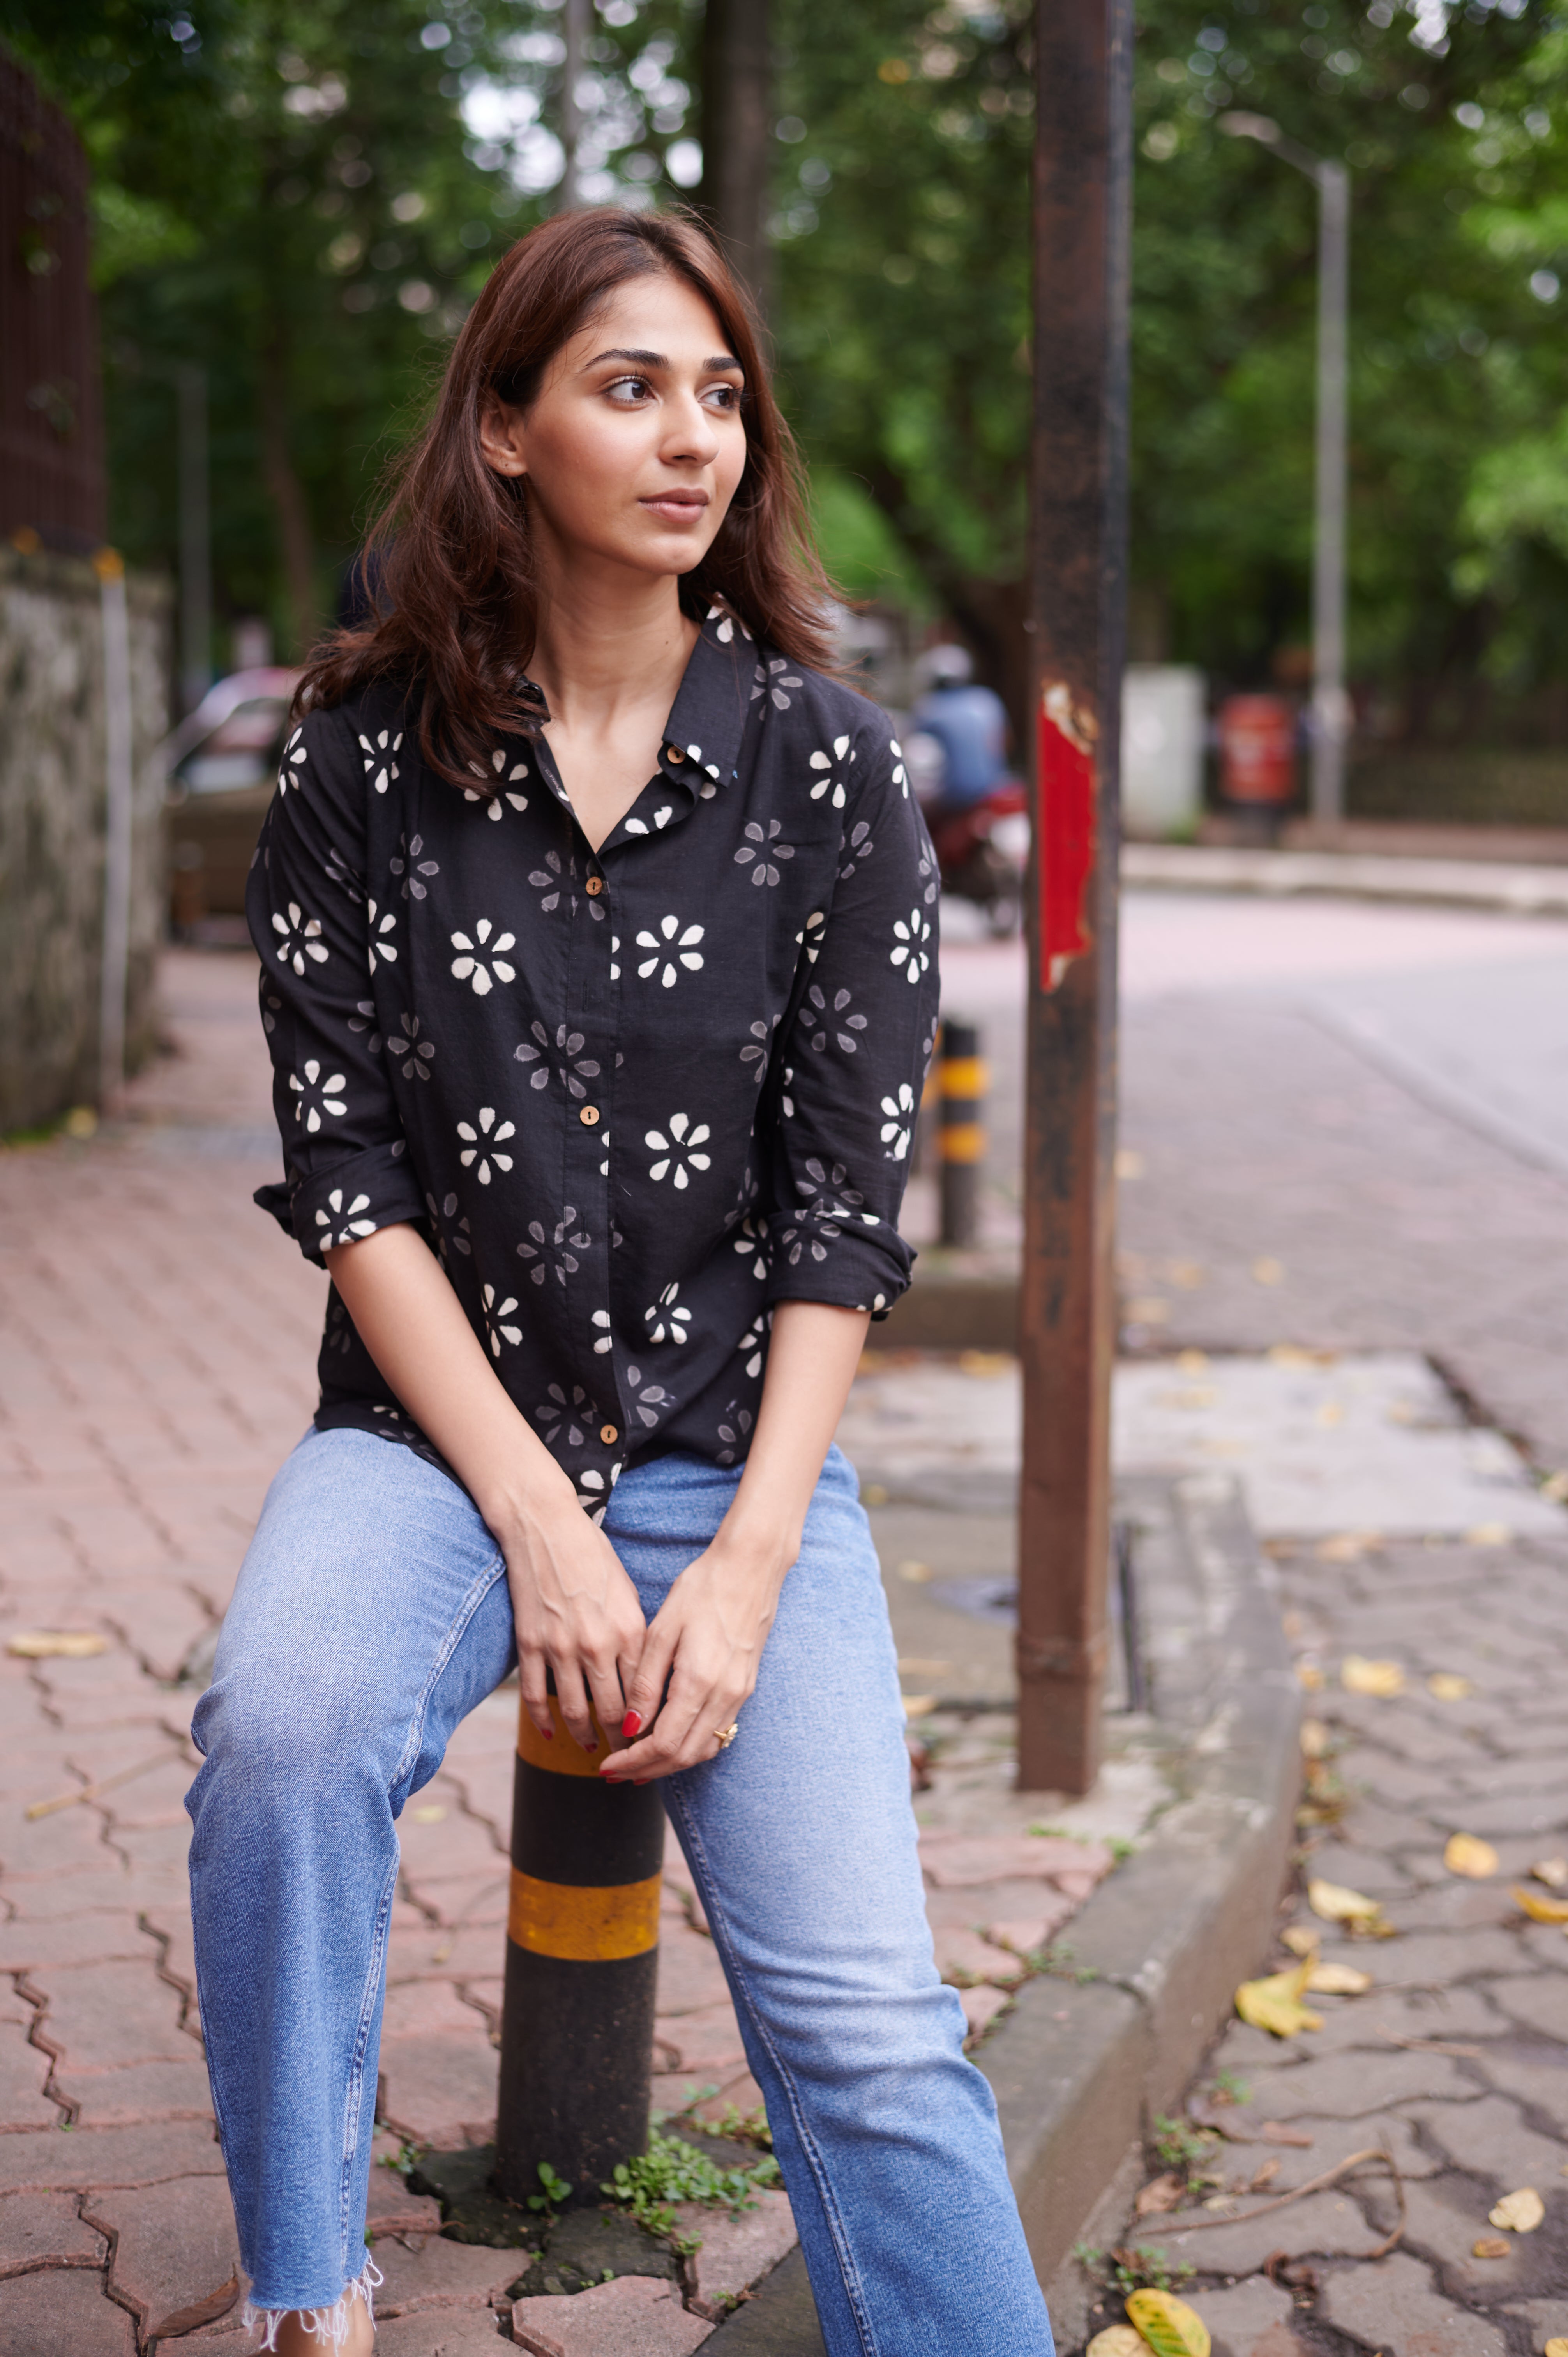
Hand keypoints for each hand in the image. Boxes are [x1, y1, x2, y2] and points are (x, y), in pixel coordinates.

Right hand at [500, 1495, 647, 1754]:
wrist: (546, 1528)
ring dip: (585, 1738)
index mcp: (629, 1631)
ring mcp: (561, 1648)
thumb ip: (636, 1637)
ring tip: (593, 1749)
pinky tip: (553, 1734)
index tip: (654, 1740)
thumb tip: (644, 1678)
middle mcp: (597, 1645)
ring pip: (574, 1712)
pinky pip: (537, 1698)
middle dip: (622, 1742)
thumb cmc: (594, 1557)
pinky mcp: (531, 1646)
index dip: (649, 1725)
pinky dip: (545, 1722)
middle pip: (612, 1712)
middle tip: (628, 1758)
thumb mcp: (628, 1594)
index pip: (643, 1695)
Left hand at [601, 1538, 785, 1782]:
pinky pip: (718, 1732)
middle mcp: (725, 1695)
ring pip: (704, 1749)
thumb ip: (646, 1683)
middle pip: (684, 1756)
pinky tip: (671, 1740)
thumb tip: (629, 1726)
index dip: (633, 1761)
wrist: (750, 1566)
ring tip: (639, 1764)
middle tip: (616, 1773)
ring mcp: (740, 1693)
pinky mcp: (746, 1687)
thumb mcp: (663, 1630)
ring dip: (670, 1763)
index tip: (608, 1766)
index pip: (664, 1743)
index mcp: (700, 1681)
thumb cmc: (702, 1589)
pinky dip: (692, 1746)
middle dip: (647, 1770)